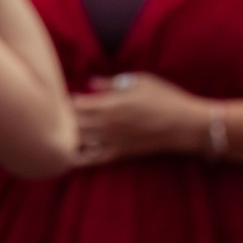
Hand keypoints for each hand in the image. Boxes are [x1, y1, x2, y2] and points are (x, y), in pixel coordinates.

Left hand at [72, 72, 210, 164]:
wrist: (185, 124)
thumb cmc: (166, 98)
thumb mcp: (141, 82)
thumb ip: (112, 83)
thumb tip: (90, 82)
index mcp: (109, 104)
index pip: (74, 104)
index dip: (65, 101)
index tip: (63, 97)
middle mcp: (105, 125)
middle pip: (70, 123)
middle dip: (61, 119)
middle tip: (57, 114)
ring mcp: (109, 141)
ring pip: (75, 141)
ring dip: (65, 136)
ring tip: (60, 130)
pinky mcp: (116, 154)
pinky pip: (89, 159)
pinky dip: (76, 157)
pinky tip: (68, 153)